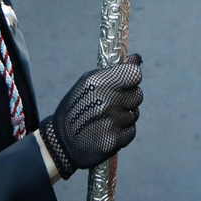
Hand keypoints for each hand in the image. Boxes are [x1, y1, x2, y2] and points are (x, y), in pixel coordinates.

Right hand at [39, 54, 143, 178]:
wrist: (62, 141)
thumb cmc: (77, 107)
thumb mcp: (88, 83)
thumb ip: (114, 71)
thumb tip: (137, 58)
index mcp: (99, 83)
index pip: (135, 75)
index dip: (132, 78)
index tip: (126, 82)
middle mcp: (107, 101)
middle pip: (138, 95)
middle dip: (128, 98)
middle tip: (112, 103)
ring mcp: (111, 122)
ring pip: (135, 113)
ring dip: (125, 115)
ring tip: (106, 119)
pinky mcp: (115, 140)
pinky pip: (131, 131)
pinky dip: (122, 132)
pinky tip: (107, 131)